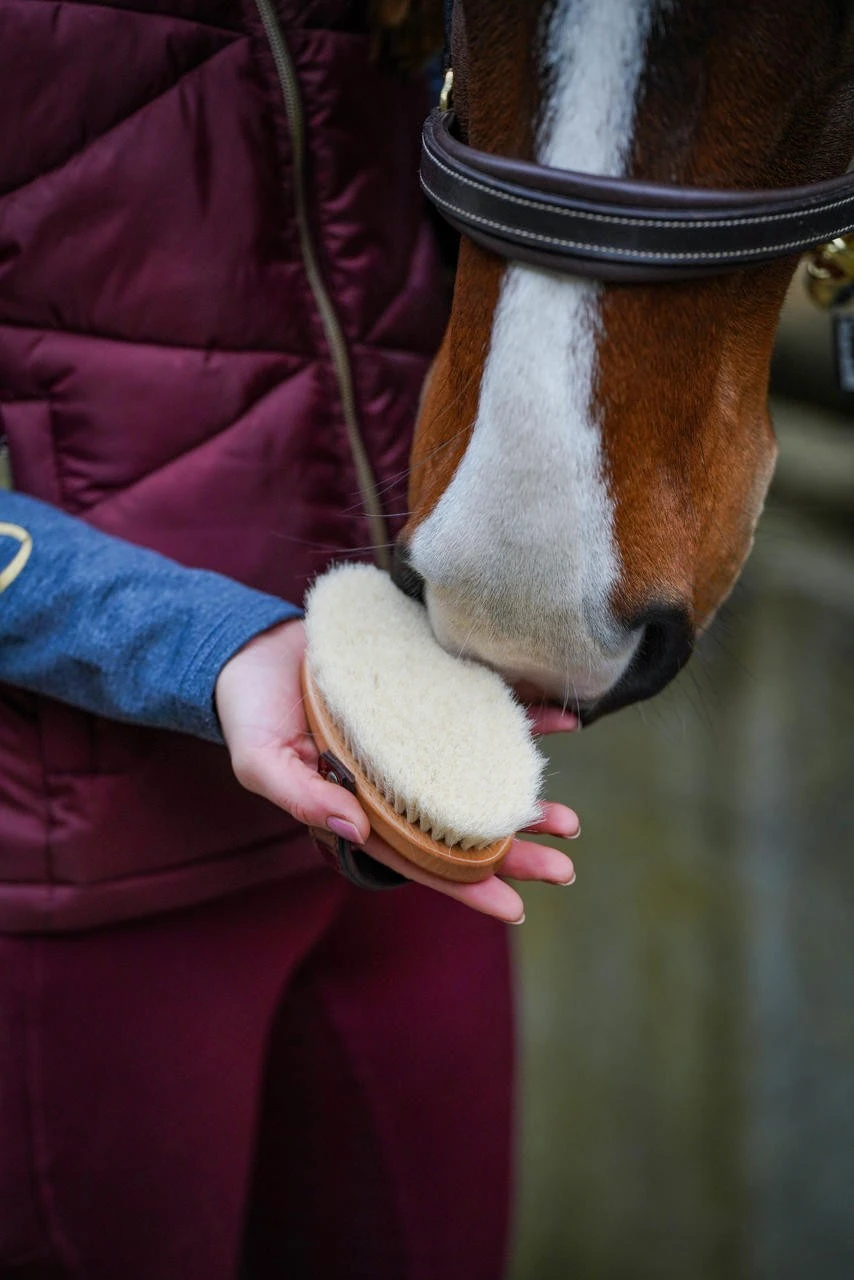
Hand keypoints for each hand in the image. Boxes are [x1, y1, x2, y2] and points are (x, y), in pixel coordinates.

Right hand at [215, 618, 579, 924]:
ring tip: (568, 821)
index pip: (421, 859)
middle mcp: (400, 783)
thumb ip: (302, 796)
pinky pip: (485, 709)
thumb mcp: (259, 760)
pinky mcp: (429, 693)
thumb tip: (356, 831)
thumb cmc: (250, 712)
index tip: (514, 909)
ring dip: (527, 797)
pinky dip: (526, 718)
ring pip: (483, 776)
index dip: (466, 886)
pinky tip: (564, 724)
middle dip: (515, 851)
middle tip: (563, 867)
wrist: (252, 647)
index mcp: (361, 809)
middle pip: (464, 827)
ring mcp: (418, 741)